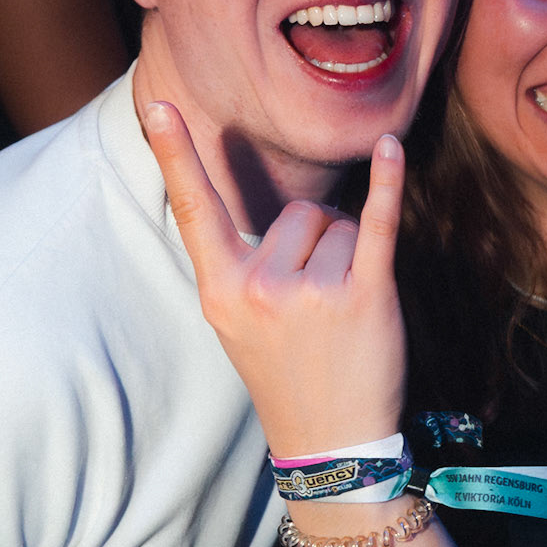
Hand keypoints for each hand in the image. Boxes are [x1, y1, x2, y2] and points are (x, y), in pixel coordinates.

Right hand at [143, 103, 405, 454]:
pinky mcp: (363, 295)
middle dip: (316, 240)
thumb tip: (283, 209)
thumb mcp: (238, 325)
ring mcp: (311, 291)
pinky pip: (377, 223)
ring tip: (344, 311)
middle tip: (320, 302)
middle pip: (296, 212)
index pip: (195, 209)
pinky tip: (391, 147)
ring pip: (338, 225)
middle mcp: (260, 286)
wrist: (330, 443)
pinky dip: (387, 183)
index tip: (155, 103)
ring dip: (350, 254)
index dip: (174, 154)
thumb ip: (244, 268)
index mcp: (221, 290)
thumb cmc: (289, 375)